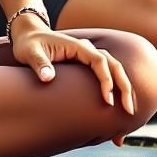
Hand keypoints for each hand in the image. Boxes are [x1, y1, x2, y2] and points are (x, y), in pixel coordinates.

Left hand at [9, 14, 134, 121]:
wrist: (28, 36)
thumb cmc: (28, 44)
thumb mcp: (29, 52)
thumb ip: (39, 63)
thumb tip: (48, 77)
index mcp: (76, 47)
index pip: (99, 61)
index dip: (106, 79)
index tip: (107, 100)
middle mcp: (86, 51)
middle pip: (114, 65)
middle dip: (124, 87)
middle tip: (129, 112)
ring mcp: (87, 58)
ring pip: (113, 71)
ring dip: (124, 91)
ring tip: (127, 119)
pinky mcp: (85, 67)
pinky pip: (105, 77)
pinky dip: (114, 92)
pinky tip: (115, 113)